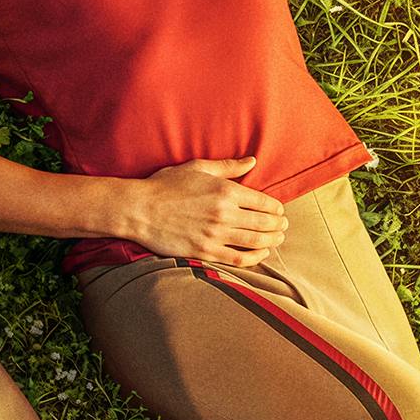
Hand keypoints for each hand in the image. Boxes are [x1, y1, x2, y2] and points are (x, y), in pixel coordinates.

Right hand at [120, 156, 285, 265]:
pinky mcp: (204, 251)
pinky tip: (261, 254)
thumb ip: (228, 166)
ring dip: (273, 241)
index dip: (277, 208)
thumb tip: (253, 161)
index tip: (277, 211)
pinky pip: (239, 258)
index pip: (265, 203)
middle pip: (266, 223)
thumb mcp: (196, 168)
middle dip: (279, 225)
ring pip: (257, 241)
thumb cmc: (164, 186)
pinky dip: (255, 257)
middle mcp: (224, 214)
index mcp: (226, 191)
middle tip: (282, 226)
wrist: (137, 209)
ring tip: (276, 239)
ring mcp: (215, 234)